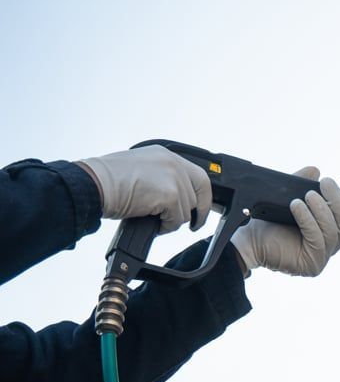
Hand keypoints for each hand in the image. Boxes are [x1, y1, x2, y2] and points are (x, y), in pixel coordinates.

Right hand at [77, 144, 212, 232]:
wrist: (94, 184)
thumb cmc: (108, 180)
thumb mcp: (141, 170)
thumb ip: (161, 178)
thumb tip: (172, 198)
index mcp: (165, 154)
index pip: (198, 176)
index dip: (204, 196)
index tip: (202, 209)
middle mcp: (173, 163)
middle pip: (197, 195)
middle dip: (193, 212)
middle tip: (192, 225)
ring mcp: (173, 178)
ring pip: (186, 210)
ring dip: (172, 220)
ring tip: (154, 219)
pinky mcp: (170, 195)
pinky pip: (177, 219)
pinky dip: (166, 226)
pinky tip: (153, 222)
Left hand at [230, 167, 339, 276]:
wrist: (248, 240)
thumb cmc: (268, 222)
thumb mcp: (289, 198)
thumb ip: (302, 184)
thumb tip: (315, 171)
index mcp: (331, 232)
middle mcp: (330, 246)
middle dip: (339, 200)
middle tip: (326, 183)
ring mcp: (322, 257)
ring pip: (334, 231)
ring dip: (322, 208)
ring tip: (307, 196)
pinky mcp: (312, 264)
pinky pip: (317, 239)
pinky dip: (308, 219)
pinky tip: (296, 207)